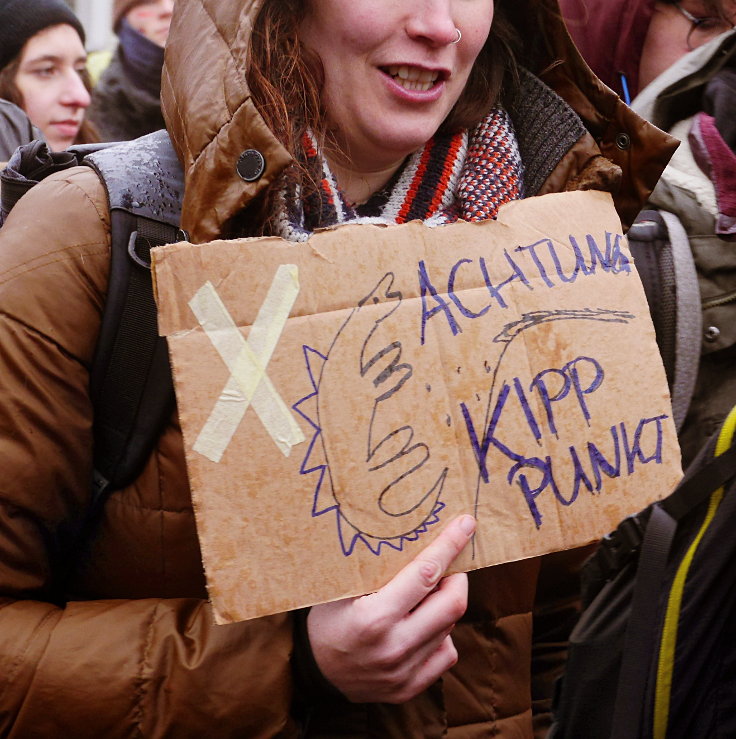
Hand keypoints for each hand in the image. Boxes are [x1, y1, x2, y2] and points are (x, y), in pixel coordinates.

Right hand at [307, 514, 475, 702]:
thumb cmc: (326, 619)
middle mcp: (393, 647)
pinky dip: (443, 635)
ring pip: (450, 628)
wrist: (312, 672)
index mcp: (374, 617)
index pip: (425, 574)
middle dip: (457, 577)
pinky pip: (445, 655)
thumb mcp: (340, 587)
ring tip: (430, 595)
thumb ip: (376, 568)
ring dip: (447, 605)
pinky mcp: (409, 688)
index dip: (449, 545)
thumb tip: (414, 536)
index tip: (465, 525)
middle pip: (452, 604)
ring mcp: (403, 672)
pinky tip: (424, 625)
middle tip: (449, 566)